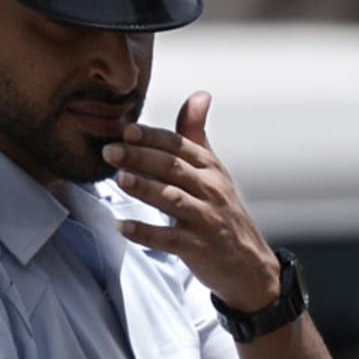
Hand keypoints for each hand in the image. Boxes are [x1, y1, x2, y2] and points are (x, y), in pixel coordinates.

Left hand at [101, 91, 279, 311]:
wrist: (249, 264)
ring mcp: (205, 219)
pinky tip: (123, 227)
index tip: (125, 129)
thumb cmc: (222, 211)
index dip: (152, 137)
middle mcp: (210, 189)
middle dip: (140, 157)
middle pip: (172, 168)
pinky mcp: (198, 247)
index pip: (179, 145)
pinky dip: (146, 233)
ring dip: (145, 188)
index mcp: (210, 168)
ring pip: (173, 199)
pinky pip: (169, 238)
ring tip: (118, 179)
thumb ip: (197, 135)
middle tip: (109, 150)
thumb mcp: (213, 171)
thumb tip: (200, 94)